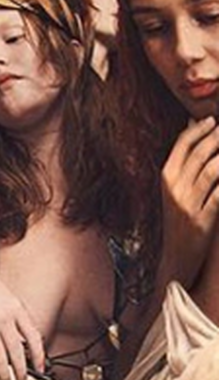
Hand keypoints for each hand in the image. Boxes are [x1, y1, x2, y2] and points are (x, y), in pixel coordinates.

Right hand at [158, 117, 218, 288]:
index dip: (200, 128)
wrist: (176, 259)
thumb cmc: (180, 222)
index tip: (214, 118)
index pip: (182, 145)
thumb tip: (192, 127)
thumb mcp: (176, 192)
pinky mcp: (202, 220)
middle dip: (218, 137)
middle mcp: (174, 190)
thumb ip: (185, 162)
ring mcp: (187, 205)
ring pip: (212, 170)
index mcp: (166, 179)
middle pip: (199, 154)